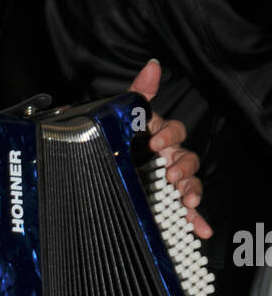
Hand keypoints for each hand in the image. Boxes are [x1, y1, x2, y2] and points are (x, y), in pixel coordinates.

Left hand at [129, 58, 211, 238]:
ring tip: (188, 202)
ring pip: (190, 184)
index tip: (155, 142)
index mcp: (160, 137)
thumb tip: (152, 66)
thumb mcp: (124, 116)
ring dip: (192, 192)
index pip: (174, 132)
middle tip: (170, 175)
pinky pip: (185, 211)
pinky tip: (201, 230)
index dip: (168, 136)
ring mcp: (169, 181)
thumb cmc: (117, 138)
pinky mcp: (168, 202)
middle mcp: (169, 158)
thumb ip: (138, 93)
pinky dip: (195, 221)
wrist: (95, 165)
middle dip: (183, 168)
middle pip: (187, 160)